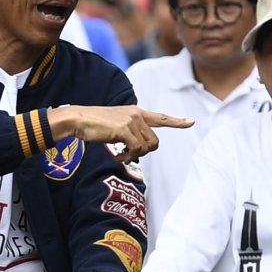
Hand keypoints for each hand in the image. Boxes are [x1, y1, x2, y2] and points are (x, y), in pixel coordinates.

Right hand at [50, 104, 192, 162]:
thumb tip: (140, 148)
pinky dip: (127, 158)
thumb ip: (131, 132)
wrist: (79, 119)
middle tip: (127, 156)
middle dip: (143, 153)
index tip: (191, 122)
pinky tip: (117, 157)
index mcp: (136, 112)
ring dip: (134, 157)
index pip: (160, 117)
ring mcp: (131, 121)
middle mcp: (137, 115)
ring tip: (121, 156)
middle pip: (154, 142)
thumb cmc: (95, 126)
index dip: (176, 122)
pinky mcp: (124, 129)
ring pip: (147, 147)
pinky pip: (136, 150)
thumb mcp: (116, 126)